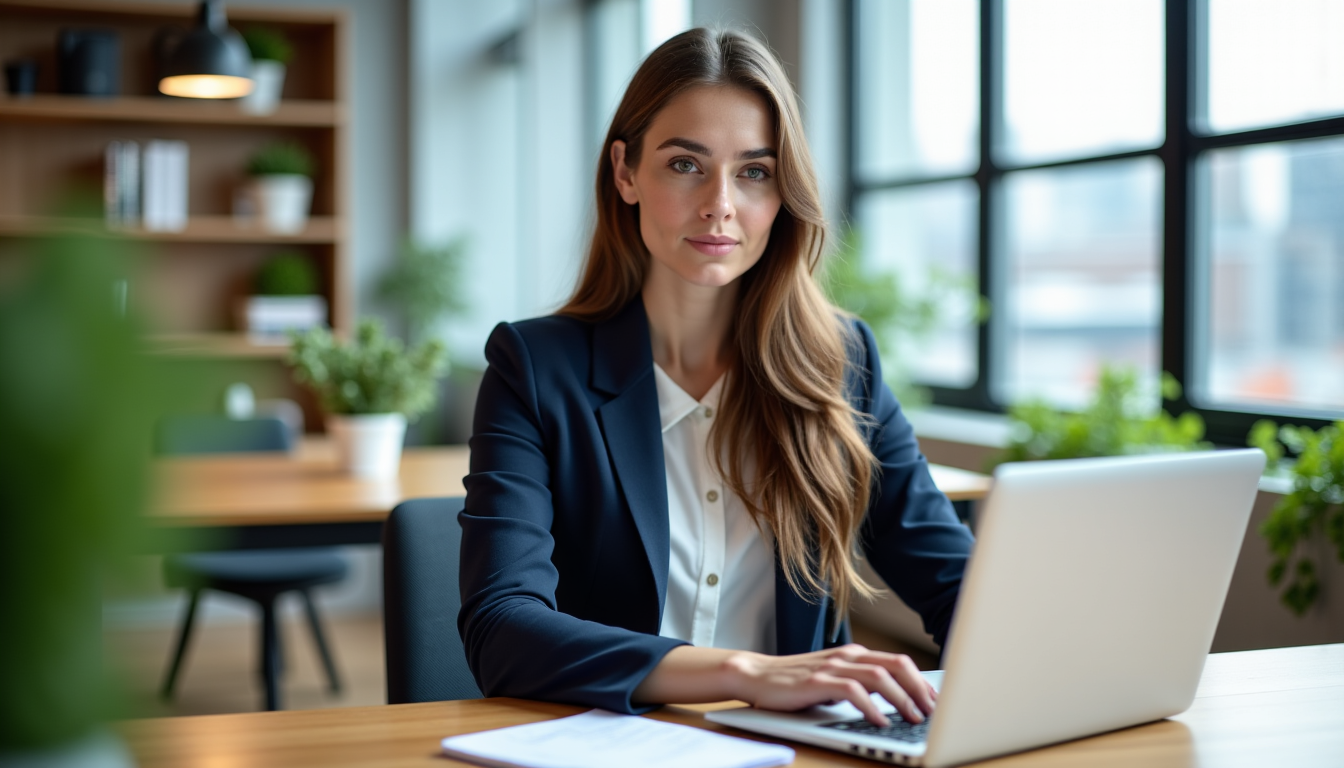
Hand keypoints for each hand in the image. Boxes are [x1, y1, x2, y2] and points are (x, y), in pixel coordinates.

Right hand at [725, 644, 935, 726]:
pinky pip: (852, 691)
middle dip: (919, 689)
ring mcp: (831, 667)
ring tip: (914, 718)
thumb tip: (891, 704)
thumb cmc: (795, 682)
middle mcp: (847, 656)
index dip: (921, 682)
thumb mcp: (833, 680)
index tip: (936, 702)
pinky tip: (880, 721)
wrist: (756, 675)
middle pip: (895, 665)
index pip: (898, 663)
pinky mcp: (816, 682)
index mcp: (854, 654)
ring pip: (878, 676)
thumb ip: (858, 685)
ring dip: (901, 699)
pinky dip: (870, 707)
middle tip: (933, 712)